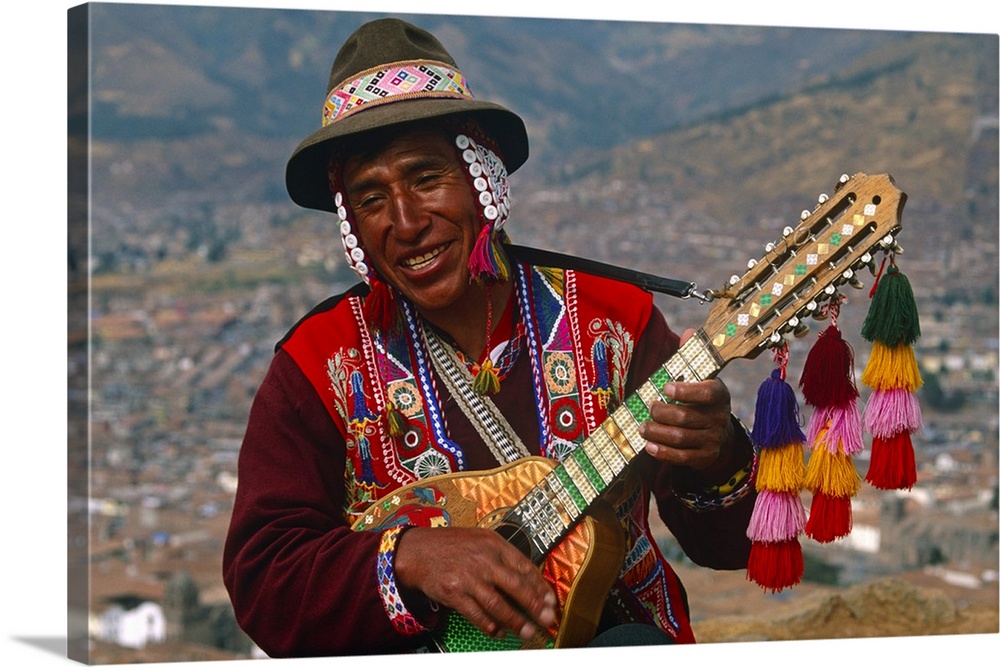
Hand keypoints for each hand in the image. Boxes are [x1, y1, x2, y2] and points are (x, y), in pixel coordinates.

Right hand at [393, 526, 556, 640]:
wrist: (418, 550)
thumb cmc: (452, 545)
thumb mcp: (480, 540)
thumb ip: (502, 556)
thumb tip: (527, 578)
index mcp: (494, 544)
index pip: (524, 567)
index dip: (540, 586)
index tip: (550, 601)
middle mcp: (483, 559)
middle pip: (516, 586)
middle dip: (534, 606)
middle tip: (547, 619)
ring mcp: (468, 577)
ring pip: (498, 604)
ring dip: (515, 621)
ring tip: (527, 631)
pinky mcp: (454, 592)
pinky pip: (476, 614)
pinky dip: (490, 625)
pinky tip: (499, 631)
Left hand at [639, 329, 735, 472]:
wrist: (718, 435)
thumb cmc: (700, 400)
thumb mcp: (698, 378)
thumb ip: (690, 356)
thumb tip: (687, 332)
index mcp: (720, 394)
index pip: (708, 392)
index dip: (686, 391)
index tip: (665, 387)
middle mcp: (720, 417)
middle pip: (688, 417)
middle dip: (662, 413)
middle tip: (647, 408)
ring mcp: (714, 439)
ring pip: (682, 438)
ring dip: (658, 433)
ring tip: (642, 427)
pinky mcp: (705, 457)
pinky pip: (682, 457)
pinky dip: (663, 452)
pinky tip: (649, 446)